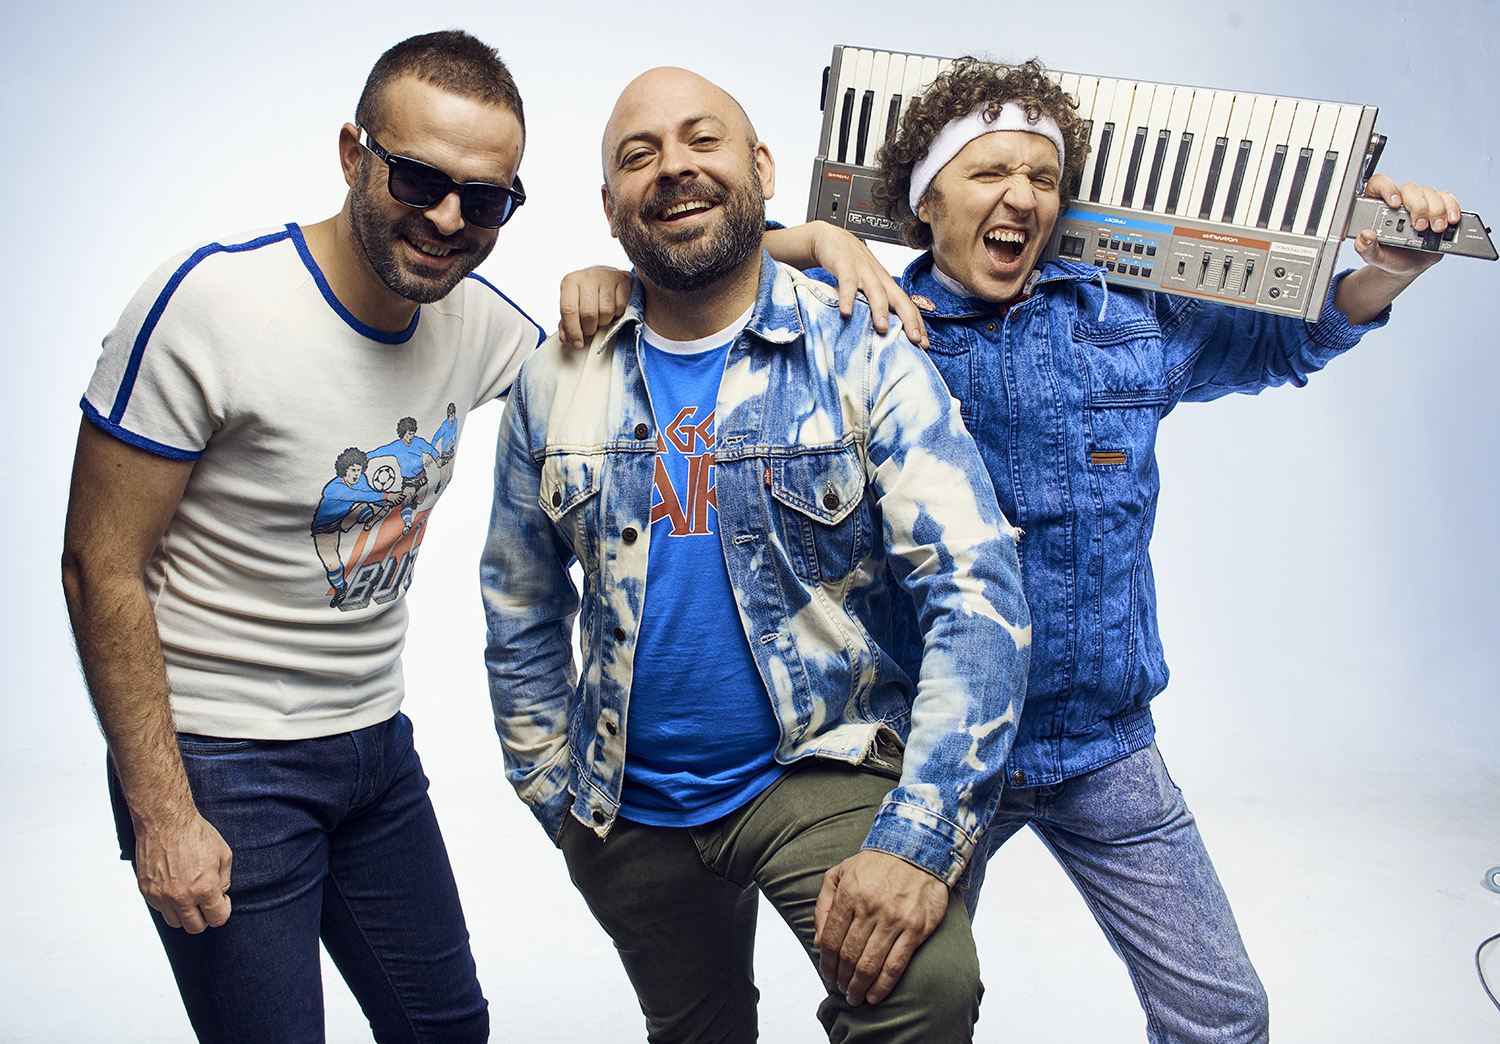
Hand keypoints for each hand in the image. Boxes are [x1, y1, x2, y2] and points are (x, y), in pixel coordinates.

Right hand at [134, 811, 233, 932]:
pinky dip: (169, 904)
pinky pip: (160, 909)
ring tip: (191, 895)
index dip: (223, 911)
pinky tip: (176, 887)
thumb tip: (220, 895)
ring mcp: (161, 896)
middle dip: (205, 917)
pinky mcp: (146, 891)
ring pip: (175, 922)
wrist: (165, 821)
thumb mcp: (223, 854)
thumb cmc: (196, 834)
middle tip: (207, 902)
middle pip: (195, 927)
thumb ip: (224, 880)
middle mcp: (181, 897)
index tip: (222, 901)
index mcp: (204, 889)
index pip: (217, 919)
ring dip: (186, 914)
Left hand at [558, 266, 632, 349]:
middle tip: (591, 327)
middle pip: (588, 314)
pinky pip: (621, 306)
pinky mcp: (623, 279)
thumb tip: (566, 339)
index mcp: (570, 281)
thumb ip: (567, 323)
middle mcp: (587, 276)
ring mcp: (607, 276)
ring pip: (606, 312)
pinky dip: (618, 313)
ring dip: (605, 321)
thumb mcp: (573, 305)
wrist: (606, 274)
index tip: (578, 344)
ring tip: (602, 316)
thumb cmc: (587, 293)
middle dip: (590, 328)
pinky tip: (613, 308)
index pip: (569, 310)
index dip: (573, 331)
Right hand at [806, 224, 927, 347]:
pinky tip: (846, 312)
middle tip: (915, 339)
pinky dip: (848, 297)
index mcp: (887, 286)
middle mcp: (880, 279)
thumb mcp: (867, 286)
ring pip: (877, 291)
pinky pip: (848, 283)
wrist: (834, 239)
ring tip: (882, 328)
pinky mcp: (846, 267)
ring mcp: (864, 272)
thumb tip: (882, 332)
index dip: (918, 324)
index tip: (925, 344)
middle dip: (910, 320)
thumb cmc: (853, 266)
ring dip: (881, 310)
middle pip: (900, 299)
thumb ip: (874, 306)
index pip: (908, 306)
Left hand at [813, 850, 947, 1005]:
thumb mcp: (840, 873)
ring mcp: (894, 919)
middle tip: (842, 990)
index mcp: (849, 893)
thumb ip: (824, 905)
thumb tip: (819, 942)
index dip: (827, 964)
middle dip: (842, 979)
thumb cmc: (875, 864)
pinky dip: (883, 985)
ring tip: (855, 997)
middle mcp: (870, 907)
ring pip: (870, 964)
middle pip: (849, 955)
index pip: (832, 940)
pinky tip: (875, 995)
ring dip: (859, 986)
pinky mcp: (915, 928)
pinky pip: (896, 964)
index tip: (828, 975)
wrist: (917, 849)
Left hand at [1352, 173, 1460, 277]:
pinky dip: (1451, 208)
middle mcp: (1401, 200)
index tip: (1395, 203)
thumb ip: (1365, 248)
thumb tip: (1366, 235)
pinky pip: (1447, 199)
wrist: (1408, 264)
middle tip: (1420, 226)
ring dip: (1436, 210)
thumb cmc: (1389, 256)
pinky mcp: (1438, 208)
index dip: (1387, 188)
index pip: (1380, 184)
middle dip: (1418, 207)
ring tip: (1436, 228)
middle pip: (1410, 189)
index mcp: (1378, 206)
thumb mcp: (1374, 256)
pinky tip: (1451, 220)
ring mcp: (1421, 202)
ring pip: (1430, 193)